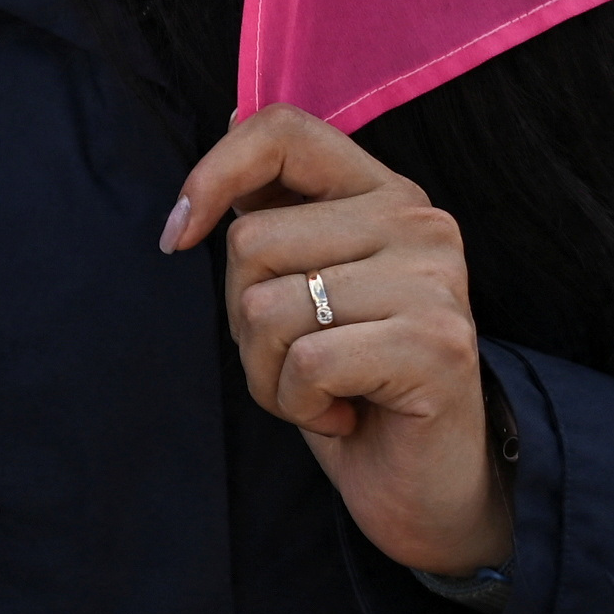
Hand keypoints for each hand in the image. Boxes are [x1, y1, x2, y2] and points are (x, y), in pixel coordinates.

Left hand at [166, 106, 514, 579]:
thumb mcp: (301, 285)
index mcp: (384, 192)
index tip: (178, 237)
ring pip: (268, 306)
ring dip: (267, 373)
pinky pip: (304, 362)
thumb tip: (224, 128)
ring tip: (321, 390)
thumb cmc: (349, 383)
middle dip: (243, 320)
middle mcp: (420, 221)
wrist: (426, 485)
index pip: (283, 129)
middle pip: (251, 242)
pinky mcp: (436, 343)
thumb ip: (275, 215)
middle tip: (297, 359)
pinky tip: (342, 415)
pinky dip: (297, 404)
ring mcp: (436, 280)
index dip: (213, 173)